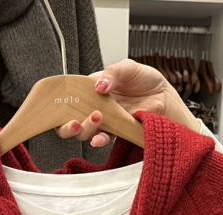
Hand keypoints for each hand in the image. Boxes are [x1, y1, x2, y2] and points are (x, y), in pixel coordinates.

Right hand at [56, 59, 202, 146]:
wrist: (164, 96)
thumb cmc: (145, 80)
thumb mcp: (128, 67)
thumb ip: (113, 73)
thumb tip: (99, 86)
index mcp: (91, 89)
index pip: (68, 97)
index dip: (59, 103)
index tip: (59, 104)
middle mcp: (94, 106)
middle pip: (70, 120)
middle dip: (67, 125)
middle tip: (74, 120)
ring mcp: (104, 121)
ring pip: (84, 132)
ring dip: (85, 129)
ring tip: (96, 118)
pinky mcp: (116, 132)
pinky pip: (103, 138)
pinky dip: (99, 140)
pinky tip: (99, 138)